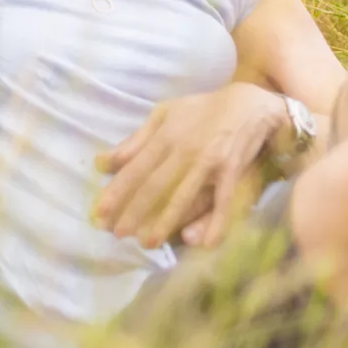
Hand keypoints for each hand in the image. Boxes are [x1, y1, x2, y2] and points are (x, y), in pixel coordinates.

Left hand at [92, 83, 287, 249]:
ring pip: (183, 195)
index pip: (136, 168)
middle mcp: (183, 150)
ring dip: (165, 220)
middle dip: (135, 210)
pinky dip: (216, 221)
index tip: (100, 211)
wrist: (247, 103)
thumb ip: (136, 140)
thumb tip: (104, 161)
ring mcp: (208, 161)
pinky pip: (222, 200)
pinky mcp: (231, 171)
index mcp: (164, 135)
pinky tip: (205, 244)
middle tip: (118, 234)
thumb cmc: (200, 110)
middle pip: (155, 184)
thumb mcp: (164, 115)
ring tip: (148, 242)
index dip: (118, 190)